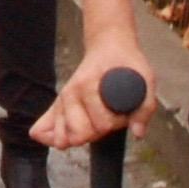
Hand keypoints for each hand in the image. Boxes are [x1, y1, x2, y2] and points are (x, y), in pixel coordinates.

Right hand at [31, 40, 157, 149]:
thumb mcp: (145, 79)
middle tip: (108, 118)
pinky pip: (43, 128)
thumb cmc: (126, 64)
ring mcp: (62, 100)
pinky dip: (50, 137)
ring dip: (80, 136)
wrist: (109, 47)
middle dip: (98, 132)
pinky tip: (59, 139)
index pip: (102, 124)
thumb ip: (144, 108)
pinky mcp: (57, 104)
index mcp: (89, 86)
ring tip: (93, 124)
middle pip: (80, 134)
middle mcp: (70, 94)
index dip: (118, 123)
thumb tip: (137, 133)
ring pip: (63, 137)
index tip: (124, 112)